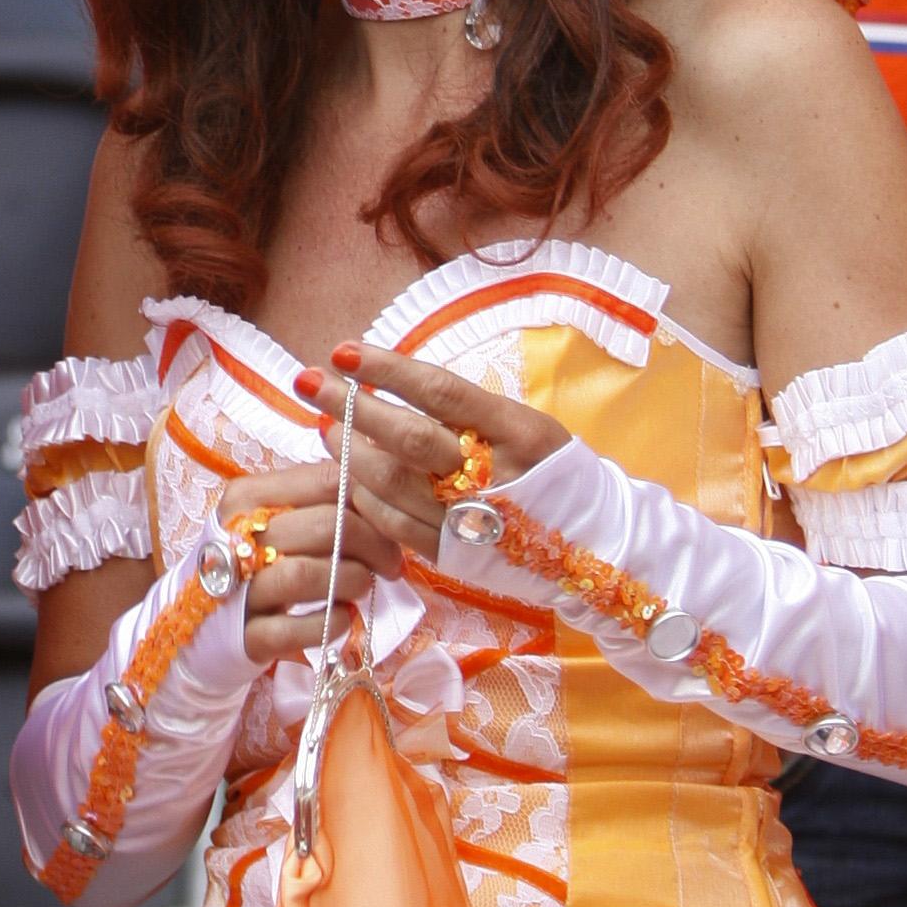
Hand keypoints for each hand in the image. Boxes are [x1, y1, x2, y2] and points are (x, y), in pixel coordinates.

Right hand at [214, 461, 404, 664]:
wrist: (200, 624)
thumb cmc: (253, 563)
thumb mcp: (277, 520)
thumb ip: (321, 501)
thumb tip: (380, 493)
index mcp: (247, 496)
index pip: (325, 481)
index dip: (369, 501)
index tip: (390, 525)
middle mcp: (236, 536)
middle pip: (323, 527)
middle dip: (372, 545)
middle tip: (389, 564)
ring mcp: (238, 589)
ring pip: (303, 574)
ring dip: (350, 581)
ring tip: (362, 587)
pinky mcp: (245, 636)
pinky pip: (293, 630)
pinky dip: (330, 624)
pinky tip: (344, 618)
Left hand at [291, 342, 573, 564]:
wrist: (597, 542)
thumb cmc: (549, 469)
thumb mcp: (522, 425)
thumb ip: (463, 410)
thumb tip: (387, 379)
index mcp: (517, 431)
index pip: (441, 391)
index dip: (388, 369)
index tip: (344, 351)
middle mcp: (495, 474)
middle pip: (409, 437)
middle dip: (350, 407)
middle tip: (310, 383)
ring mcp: (472, 519)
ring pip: (393, 483)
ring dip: (348, 452)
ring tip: (326, 427)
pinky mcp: (456, 555)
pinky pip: (395, 524)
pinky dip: (364, 498)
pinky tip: (348, 476)